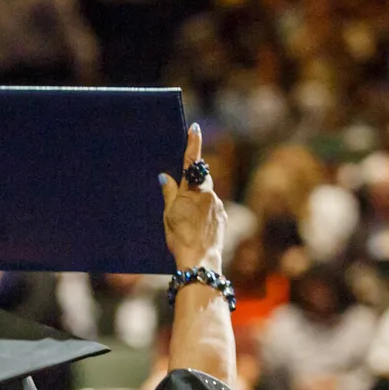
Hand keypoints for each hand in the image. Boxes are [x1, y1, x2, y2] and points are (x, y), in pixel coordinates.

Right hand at [160, 123, 226, 272]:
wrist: (200, 262)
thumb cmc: (181, 238)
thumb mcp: (168, 215)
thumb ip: (169, 193)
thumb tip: (165, 177)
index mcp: (194, 191)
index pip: (192, 162)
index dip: (193, 144)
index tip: (195, 128)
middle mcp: (210, 195)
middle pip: (201, 179)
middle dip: (192, 180)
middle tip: (181, 191)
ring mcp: (219, 207)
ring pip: (207, 195)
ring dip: (197, 200)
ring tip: (186, 219)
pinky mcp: (222, 219)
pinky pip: (212, 208)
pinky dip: (203, 212)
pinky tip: (195, 226)